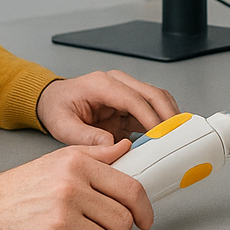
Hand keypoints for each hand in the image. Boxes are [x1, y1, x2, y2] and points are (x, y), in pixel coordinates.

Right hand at [0, 142, 153, 229]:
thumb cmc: (19, 188)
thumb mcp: (58, 159)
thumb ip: (97, 154)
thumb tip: (127, 149)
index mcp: (77, 166)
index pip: (130, 189)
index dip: (144, 209)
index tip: (145, 219)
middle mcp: (71, 190)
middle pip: (122, 221)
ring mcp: (60, 219)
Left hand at [36, 71, 178, 146]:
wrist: (53, 101)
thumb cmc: (57, 109)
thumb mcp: (63, 126)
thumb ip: (85, 137)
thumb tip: (110, 146)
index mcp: (101, 85)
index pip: (134, 99)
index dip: (150, 117)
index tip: (160, 135)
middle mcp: (117, 83)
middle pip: (153, 94)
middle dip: (168, 114)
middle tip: (176, 135)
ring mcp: (125, 90)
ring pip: (158, 99)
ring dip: (169, 116)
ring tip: (175, 136)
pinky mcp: (129, 102)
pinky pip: (152, 108)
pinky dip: (162, 120)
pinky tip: (165, 135)